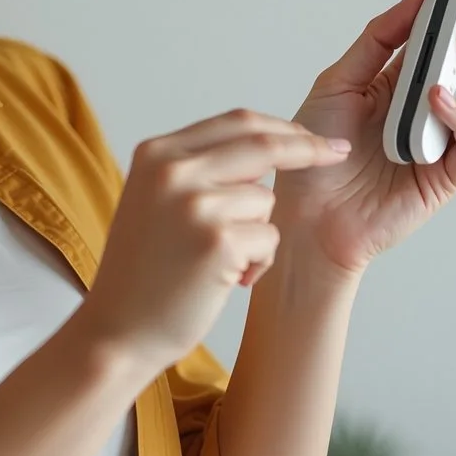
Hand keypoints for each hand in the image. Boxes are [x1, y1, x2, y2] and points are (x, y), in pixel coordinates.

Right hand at [75, 110, 350, 373]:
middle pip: (263, 142)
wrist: (116, 333)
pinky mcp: (218, 241)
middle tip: (338, 153)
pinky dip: (260, 263)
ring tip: (223, 263)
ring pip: (268, 200)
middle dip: (309, 147)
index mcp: (157, 154)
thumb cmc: (143, 273)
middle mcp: (173, 171)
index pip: (237, 121)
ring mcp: (195, 204)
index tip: (312, 135)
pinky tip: (226, 281)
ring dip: (260, 233)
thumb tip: (266, 145)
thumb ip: (199, 168)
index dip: (282, 127)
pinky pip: (270, 239)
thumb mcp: (155, 200)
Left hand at [273, 0, 455, 278]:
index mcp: (404, 86)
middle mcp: (428, 113)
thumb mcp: (338, 83)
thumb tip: (415, 1)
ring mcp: (441, 144)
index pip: (443, 46)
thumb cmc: (315, 160)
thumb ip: (377, 41)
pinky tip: (439, 99)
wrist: (304, 221)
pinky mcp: (446, 177)